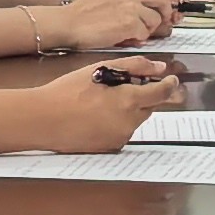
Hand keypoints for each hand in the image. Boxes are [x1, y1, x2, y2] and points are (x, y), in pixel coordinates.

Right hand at [0, 59, 170, 155]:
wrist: (43, 119)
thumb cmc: (67, 91)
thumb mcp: (100, 69)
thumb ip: (133, 66)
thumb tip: (158, 67)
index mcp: (128, 101)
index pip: (161, 93)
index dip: (169, 85)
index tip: (171, 80)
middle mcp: (128, 122)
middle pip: (148, 107)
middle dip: (142, 96)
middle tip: (122, 87)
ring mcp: (119, 138)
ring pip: (135, 120)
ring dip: (128, 110)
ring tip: (102, 101)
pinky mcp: (109, 148)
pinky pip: (122, 132)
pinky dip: (117, 123)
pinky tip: (96, 116)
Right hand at [51, 0, 183, 47]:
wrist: (68, 23)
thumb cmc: (89, 13)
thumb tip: (168, 8)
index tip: (181, 0)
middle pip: (165, 0)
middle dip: (164, 15)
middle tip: (153, 24)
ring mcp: (130, 5)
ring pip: (156, 19)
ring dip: (147, 29)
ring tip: (129, 30)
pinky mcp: (128, 22)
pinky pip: (145, 33)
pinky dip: (137, 38)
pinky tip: (123, 36)